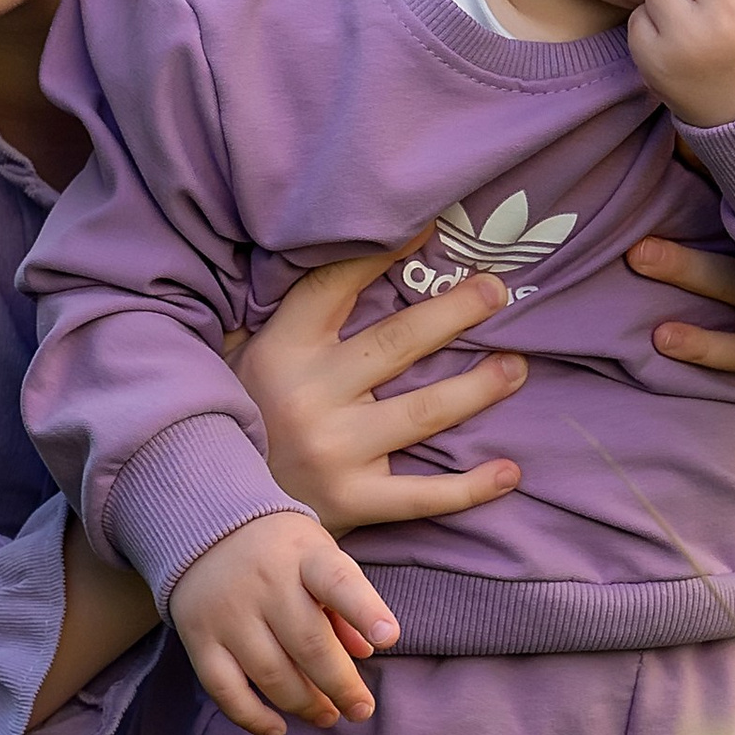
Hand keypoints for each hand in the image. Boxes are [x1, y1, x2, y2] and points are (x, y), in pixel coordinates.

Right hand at [169, 514, 399, 734]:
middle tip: (361, 709)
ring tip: (328, 716)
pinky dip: (252, 717)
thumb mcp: (319, 555)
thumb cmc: (279, 550)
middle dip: (341, 685)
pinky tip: (278, 728)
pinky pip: (225, 689)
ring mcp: (228, 612)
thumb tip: (367, 652)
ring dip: (305, 704)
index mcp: (304, 556)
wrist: (202, 528)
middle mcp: (264, 582)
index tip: (389, 638)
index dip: (365, 611)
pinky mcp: (199, 638)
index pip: (337, 582)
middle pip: (308, 643)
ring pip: (271, 673)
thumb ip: (345, 602)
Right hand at [235, 252, 525, 532]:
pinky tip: (509, 471)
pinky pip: (423, 495)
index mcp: (283, 350)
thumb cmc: (248, 418)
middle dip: (455, 313)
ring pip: (424, 413)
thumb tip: (341, 248)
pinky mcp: (352, 502)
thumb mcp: (250, 356)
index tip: (428, 225)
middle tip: (497, 291)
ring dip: (479, 388)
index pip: (335, 285)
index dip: (380, 253)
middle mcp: (309, 396)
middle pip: (398, 342)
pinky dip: (471, 487)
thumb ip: (291, 316)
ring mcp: (334, 451)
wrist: (217, 509)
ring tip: (516, 368)